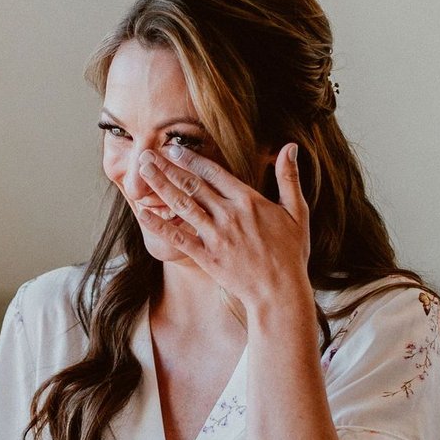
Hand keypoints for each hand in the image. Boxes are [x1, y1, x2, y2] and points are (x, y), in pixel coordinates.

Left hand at [135, 142, 310, 311]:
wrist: (280, 292)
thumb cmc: (291, 254)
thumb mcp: (297, 212)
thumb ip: (289, 178)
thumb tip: (291, 146)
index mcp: (248, 201)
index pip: (214, 172)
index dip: (192, 159)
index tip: (174, 148)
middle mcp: (228, 215)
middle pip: (192, 184)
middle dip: (168, 167)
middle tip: (147, 153)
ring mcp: (215, 236)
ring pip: (182, 205)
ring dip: (160, 186)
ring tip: (142, 171)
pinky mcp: (206, 257)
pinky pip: (178, 238)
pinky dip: (160, 225)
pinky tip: (143, 213)